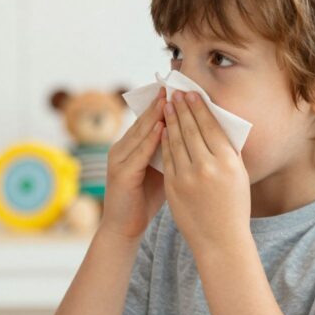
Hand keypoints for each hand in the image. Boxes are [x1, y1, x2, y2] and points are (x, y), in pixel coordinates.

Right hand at [99, 88, 166, 241]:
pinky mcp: (120, 174)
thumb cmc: (145, 199)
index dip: (163, 104)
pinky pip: (138, 153)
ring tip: (169, 100)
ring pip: (140, 133)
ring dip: (155, 116)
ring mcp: (118, 160)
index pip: (150, 120)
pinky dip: (150, 139)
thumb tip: (196, 134)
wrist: (124, 228)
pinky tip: (162, 128)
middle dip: (159, 103)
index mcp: (132, 147)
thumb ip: (172, 152)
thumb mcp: (161, 170)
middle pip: (143, 121)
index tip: (180, 89)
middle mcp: (122, 148)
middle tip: (175, 86)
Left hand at [161, 90, 250, 249]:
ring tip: (167, 105)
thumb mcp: (239, 176)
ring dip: (171, 120)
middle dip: (182, 108)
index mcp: (228, 162)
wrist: (220, 240)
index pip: (211, 127)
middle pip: (191, 129)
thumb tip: (216, 125)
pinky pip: (167, 158)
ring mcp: (188, 177)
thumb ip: (228, 152)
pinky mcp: (174, 187)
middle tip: (176, 92)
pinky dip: (164, 141)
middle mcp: (208, 167)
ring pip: (176, 141)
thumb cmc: (234, 206)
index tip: (192, 93)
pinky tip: (163, 129)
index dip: (199, 108)